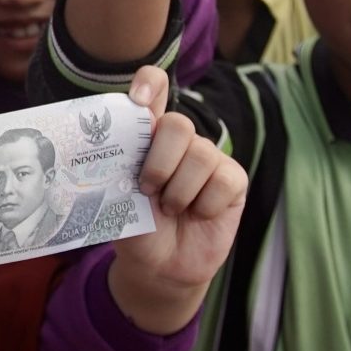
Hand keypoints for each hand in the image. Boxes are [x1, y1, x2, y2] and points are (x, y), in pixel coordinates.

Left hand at [108, 66, 248, 334]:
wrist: (158, 267)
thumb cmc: (135, 225)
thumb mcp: (117, 194)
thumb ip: (121, 164)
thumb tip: (119, 140)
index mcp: (147, 133)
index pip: (154, 86)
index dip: (149, 84)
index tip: (138, 101)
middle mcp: (180, 140)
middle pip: (177, 124)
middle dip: (159, 162)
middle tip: (148, 190)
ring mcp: (208, 157)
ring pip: (201, 154)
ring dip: (179, 191)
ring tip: (171, 209)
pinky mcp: (233, 180)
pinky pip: (223, 179)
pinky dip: (204, 205)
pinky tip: (198, 214)